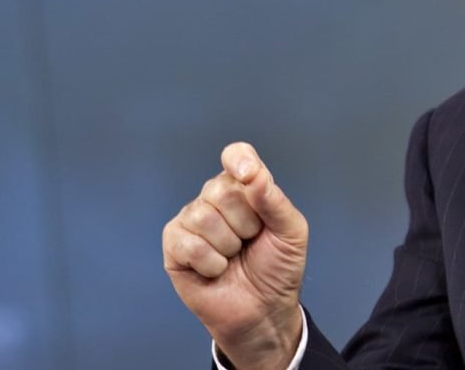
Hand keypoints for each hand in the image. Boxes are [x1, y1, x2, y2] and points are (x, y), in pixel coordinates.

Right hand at [163, 142, 308, 369]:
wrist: (264, 309)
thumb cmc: (277, 268)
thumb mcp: (291, 232)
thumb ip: (274, 201)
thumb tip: (253, 174)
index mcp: (245, 188)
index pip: (236, 156)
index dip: (239, 160)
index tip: (249, 175)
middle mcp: (215, 198)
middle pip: (221, 190)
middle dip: (246, 223)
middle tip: (251, 241)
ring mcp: (191, 220)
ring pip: (204, 217)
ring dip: (229, 246)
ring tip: (234, 257)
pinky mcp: (174, 246)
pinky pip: (189, 244)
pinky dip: (211, 263)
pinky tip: (216, 270)